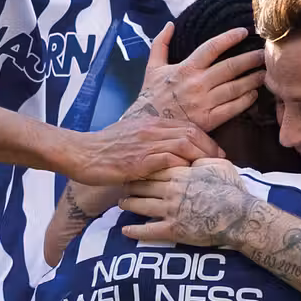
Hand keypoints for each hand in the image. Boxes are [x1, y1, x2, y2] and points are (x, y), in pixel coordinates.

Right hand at [71, 114, 222, 186]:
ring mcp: (145, 143)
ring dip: (200, 158)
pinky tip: (188, 177)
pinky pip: (169, 159)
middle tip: (220, 164)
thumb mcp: (132, 136)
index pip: (187, 126)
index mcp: (151, 122)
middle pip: (191, 132)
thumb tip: (169, 151)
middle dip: (210, 149)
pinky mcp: (139, 159)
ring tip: (208, 172)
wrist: (81, 153)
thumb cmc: (105, 148)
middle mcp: (152, 128)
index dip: (206, 140)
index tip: (216, 153)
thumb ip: (151, 140)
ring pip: (184, 143)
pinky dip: (182, 166)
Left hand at [117, 159, 248, 244]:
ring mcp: (170, 211)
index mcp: (180, 174)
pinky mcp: (173, 230)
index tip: (133, 166)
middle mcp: (170, 191)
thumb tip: (192, 155)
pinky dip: (135, 231)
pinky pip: (148, 231)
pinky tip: (125, 231)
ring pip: (140, 205)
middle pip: (142, 185)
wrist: (239, 215)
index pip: (153, 168)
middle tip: (121, 183)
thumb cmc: (232, 189)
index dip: (141, 167)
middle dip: (130, 184)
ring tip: (121, 203)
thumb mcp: (218, 165)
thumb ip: (201, 158)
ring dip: (128, 204)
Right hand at [127, 24, 265, 131]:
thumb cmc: (152, 96)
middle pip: (230, 67)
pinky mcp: (209, 120)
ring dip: (253, 79)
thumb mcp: (152, 67)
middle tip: (264, 53)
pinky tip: (254, 95)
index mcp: (185, 68)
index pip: (211, 47)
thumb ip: (160, 44)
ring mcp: (204, 103)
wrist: (148, 125)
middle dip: (250, 59)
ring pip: (235, 88)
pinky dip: (245, 101)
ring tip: (265, 73)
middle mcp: (197, 84)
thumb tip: (170, 24)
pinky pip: (232, 108)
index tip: (243, 32)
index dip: (229, 38)